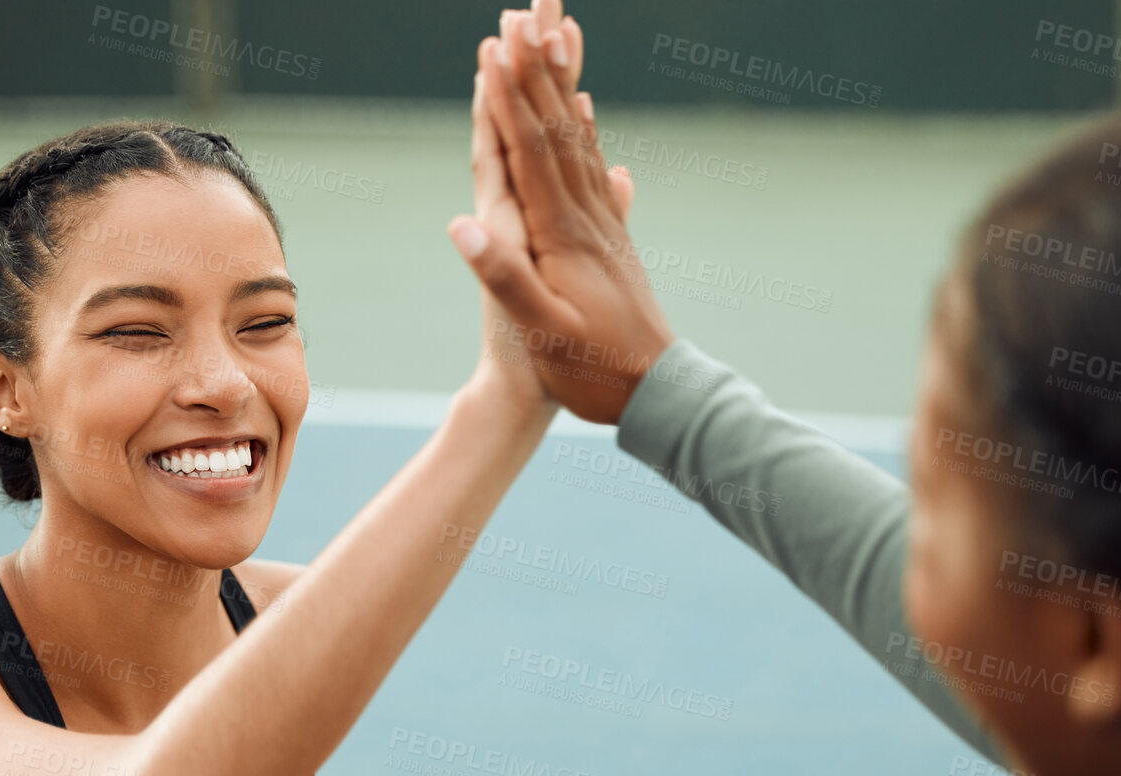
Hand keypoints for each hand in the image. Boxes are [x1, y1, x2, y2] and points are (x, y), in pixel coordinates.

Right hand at [450, 4, 671, 424]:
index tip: (494, 49)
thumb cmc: (594, 371)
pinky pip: (595, 169)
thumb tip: (462, 222)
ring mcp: (605, 226)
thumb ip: (505, 277)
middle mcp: (588, 219)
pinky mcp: (614, 239)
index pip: (531, 151)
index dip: (510, 99)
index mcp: (564, 236)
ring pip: (578, 141)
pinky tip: (584, 111)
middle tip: (523, 16)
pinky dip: (584, 132)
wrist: (658, 394)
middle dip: (537, 71)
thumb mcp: (544, 331)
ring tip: (552, 38)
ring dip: (560, 86)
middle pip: (558, 130)